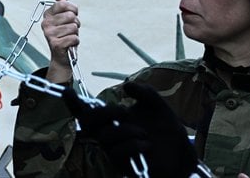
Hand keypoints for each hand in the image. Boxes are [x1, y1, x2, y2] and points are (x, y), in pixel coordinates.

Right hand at [41, 0, 78, 82]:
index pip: (63, 4)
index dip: (73, 9)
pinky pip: (74, 38)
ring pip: (74, 27)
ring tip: (69, 37)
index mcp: (47, 15)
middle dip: (75, 23)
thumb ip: (62, 5)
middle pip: (71, 16)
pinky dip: (76, 42)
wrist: (62, 56)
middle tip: (70, 29)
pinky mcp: (55, 44)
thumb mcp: (63, 19)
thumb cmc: (64, 36)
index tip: (73, 14)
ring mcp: (49, 34)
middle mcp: (46, 23)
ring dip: (76, 33)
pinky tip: (70, 44)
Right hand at [62, 83, 199, 177]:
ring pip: (105, 137)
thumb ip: (144, 92)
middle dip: (104, 113)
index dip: (73, 102)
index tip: (67, 91)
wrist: (182, 155)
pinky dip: (133, 144)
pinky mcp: (122, 165)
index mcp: (112, 119)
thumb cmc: (166, 130)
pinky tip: (147, 144)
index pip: (86, 110)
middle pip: (87, 122)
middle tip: (124, 111)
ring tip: (145, 133)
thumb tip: (126, 86)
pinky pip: (118, 152)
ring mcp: (114, 150)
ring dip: (126, 131)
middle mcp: (108, 133)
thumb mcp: (158, 106)